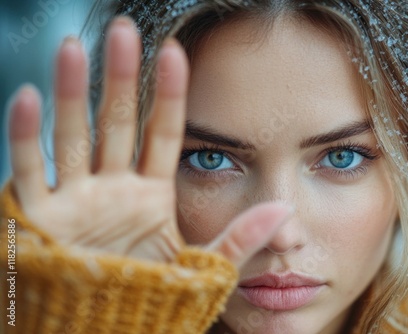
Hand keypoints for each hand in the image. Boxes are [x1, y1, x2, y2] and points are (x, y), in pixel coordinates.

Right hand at [8, 16, 291, 267]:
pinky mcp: (40, 221)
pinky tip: (28, 97)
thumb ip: (240, 240)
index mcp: (152, 196)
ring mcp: (75, 201)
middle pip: (117, 124)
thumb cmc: (156, 304)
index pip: (163, 134)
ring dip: (71, 92)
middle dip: (119, 77)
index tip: (177, 52)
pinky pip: (29, 174)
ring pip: (72, 137)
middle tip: (124, 31)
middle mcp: (112, 190)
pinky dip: (25, 138)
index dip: (169, 95)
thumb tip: (285, 210)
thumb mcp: (201, 268)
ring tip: (74, 46)